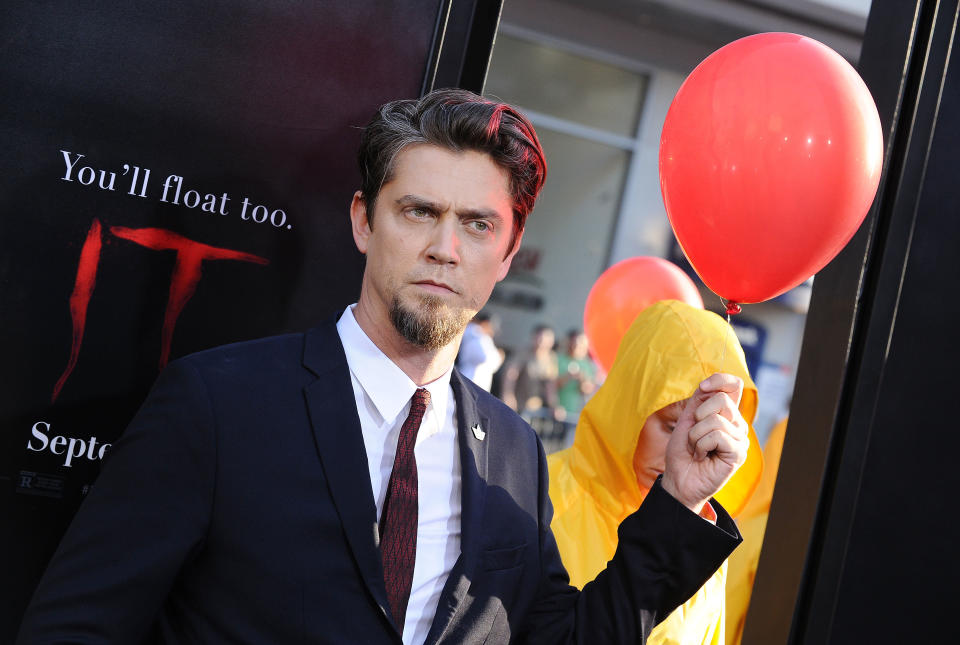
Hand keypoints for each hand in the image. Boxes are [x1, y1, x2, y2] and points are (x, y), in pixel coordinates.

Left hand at [661, 373, 748, 512]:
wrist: (678, 479)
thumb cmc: (682, 452)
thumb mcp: (687, 420)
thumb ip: (699, 401)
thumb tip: (708, 385)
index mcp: (726, 414)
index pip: (734, 385)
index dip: (719, 380)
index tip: (702, 388)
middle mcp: (737, 424)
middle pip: (722, 400)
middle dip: (697, 417)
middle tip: (694, 436)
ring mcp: (740, 439)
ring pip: (716, 420)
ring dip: (695, 436)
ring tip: (696, 449)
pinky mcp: (739, 453)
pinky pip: (717, 436)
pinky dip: (700, 446)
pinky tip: (702, 457)